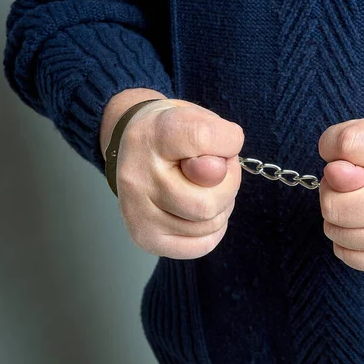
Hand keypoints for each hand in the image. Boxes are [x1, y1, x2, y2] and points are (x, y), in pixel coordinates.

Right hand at [101, 90, 243, 258]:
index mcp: (154, 136)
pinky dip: (212, 230)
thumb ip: (213, 137)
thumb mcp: (196, 118)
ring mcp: (138, 212)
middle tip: (219, 171)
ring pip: (208, 225)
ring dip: (222, 207)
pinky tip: (202, 211)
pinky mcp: (145, 237)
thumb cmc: (174, 133)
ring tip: (206, 188)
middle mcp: (139, 177)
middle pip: (208, 201)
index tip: (224, 140)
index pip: (203, 138)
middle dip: (229, 185)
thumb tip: (217, 172)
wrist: (134, 145)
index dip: (228, 141)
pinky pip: (201, 245)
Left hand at [318, 116, 363, 272]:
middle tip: (351, 183)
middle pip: (334, 204)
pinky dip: (345, 241)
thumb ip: (349, 141)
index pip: (346, 145)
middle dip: (330, 191)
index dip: (333, 147)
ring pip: (337, 232)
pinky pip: (348, 255)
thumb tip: (334, 175)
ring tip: (360, 202)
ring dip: (336, 218)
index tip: (347, 151)